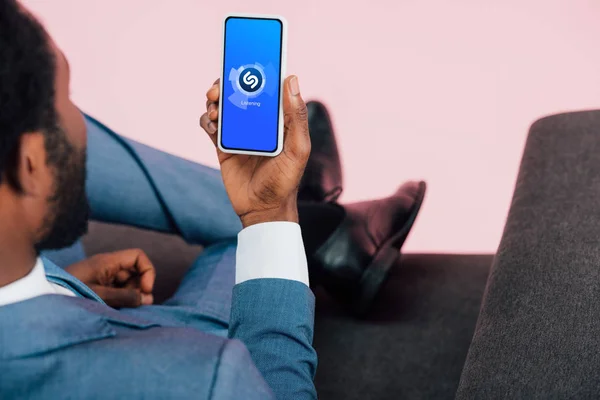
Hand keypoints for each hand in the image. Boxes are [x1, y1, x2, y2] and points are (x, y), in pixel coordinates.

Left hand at [66, 249, 155, 307]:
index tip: (146, 290)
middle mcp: (108, 267)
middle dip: (141, 286)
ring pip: (128, 282)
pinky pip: (118, 290)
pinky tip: (120, 308)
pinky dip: (123, 298)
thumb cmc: (69, 292)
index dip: (147, 271)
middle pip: (135, 271)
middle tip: (141, 304)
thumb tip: (146, 299)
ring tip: (131, 308)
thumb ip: (124, 297)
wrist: (43, 297)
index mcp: (108, 262)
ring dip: (133, 294)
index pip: (138, 257)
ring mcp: (103, 277)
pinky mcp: (98, 287)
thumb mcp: (99, 295)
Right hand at [200, 76, 310, 226]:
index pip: (265, 88)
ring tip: (215, 108)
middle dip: (226, 85)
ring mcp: (239, 133)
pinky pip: (210, 126)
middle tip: (219, 89)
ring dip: (215, 101)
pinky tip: (211, 124)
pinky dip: (207, 120)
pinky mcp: (223, 146)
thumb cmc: (286, 181)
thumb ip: (295, 117)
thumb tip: (291, 80)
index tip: (244, 63)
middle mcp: (257, 123)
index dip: (254, 73)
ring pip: (222, 107)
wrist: (263, 209)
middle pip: (238, 93)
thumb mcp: (298, 149)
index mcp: (277, 119)